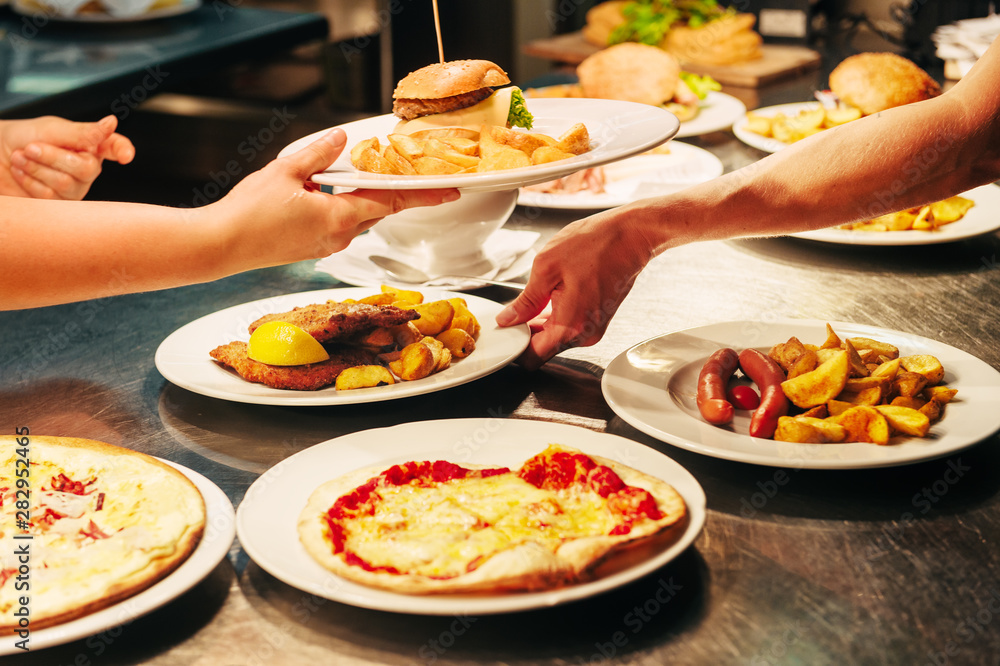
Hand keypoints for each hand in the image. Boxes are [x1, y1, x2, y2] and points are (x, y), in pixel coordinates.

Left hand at [0, 115, 134, 199]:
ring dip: (37, 168)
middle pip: (87, 169)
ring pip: (67, 184)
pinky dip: (31, 181)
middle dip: (54, 157)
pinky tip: (21, 173)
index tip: (125, 156)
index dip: (123, 151)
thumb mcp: (50, 129)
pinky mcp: (58, 205)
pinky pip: (51, 197)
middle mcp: (87, 169)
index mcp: (90, 146)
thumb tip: (111, 125)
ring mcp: (74, 188)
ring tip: (21, 157)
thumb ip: (81, 132)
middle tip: (31, 147)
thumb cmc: (20, 138)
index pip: (115, 147)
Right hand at [212, 128, 459, 269]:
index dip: (424, 195)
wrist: (221, 246)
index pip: (392, 202)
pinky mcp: (312, 248)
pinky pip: (336, 223)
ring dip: (352, 196)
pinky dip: (335, 206)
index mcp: (338, 216)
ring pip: (354, 215)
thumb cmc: (248, 215)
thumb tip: (340, 141)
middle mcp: (338, 235)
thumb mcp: (285, 172)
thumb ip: (318, 154)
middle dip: (382, 188)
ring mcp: (325, 245)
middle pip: (374, 207)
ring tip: (326, 177)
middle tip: (389, 168)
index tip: (450, 192)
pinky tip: (310, 194)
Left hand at [495, 206, 655, 368]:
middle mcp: (585, 334)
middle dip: (527, 332)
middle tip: (515, 309)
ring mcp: (594, 328)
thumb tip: (509, 319)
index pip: (532, 357)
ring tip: (538, 295)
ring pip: (557, 337)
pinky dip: (557, 316)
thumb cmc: (595, 244)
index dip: (514, 346)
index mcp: (569, 326)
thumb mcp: (546, 268)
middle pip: (544, 348)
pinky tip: (554, 294)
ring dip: (542, 323)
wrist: (630, 235)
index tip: (504, 331)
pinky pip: (571, 327)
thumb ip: (525, 301)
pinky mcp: (599, 320)